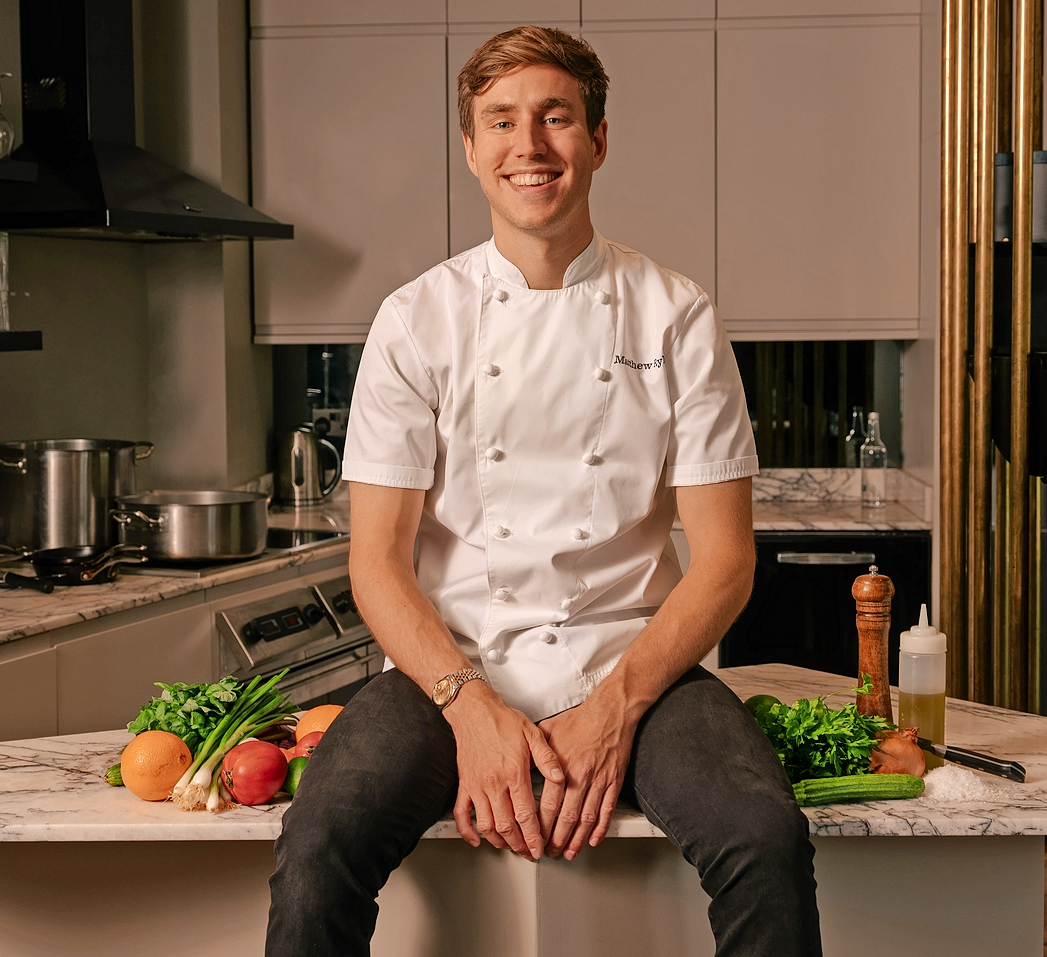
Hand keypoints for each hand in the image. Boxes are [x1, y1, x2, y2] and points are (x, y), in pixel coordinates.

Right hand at [444, 681, 563, 859]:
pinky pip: (461, 814)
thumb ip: (548, 758)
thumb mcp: (533, 733)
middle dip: (519, 845)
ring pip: (486, 825)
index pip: (525, 815)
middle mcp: (493, 784)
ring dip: (498, 841)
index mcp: (513, 773)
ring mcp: (476, 786)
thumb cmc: (502, 720)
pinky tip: (477, 839)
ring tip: (510, 847)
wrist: (474, 710)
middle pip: (506, 826)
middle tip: (528, 853)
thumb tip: (562, 777)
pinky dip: (468, 831)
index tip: (539, 847)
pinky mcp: (464, 784)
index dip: (534, 836)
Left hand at [537, 691, 636, 859]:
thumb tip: (518, 769)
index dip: (540, 825)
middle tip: (548, 851)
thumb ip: (534, 753)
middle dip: (556, 839)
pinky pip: (607, 809)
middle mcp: (581, 775)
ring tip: (568, 852)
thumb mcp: (548, 731)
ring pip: (587, 818)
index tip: (534, 836)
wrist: (611, 711)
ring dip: (577, 839)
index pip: (548, 804)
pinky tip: (594, 839)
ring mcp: (599, 779)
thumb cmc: (580, 719)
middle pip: (567, 817)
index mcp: (562, 765)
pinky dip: (601, 828)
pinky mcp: (614, 780)